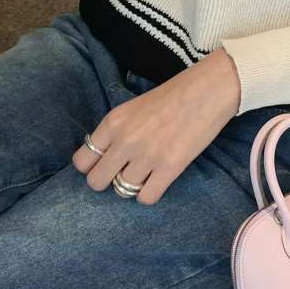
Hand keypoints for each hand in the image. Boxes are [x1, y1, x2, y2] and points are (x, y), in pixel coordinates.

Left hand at [72, 49, 241, 205]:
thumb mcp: (134, 108)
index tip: (105, 164)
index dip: (92, 167)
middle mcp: (125, 141)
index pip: (82, 160)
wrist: (207, 91)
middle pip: (97, 181)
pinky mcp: (170, 167)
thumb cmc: (173, 96)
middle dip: (108, 181)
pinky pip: (146, 197)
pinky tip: (157, 182)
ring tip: (145, 174)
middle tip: (123, 174)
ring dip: (132, 186)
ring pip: (122, 190)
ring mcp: (147, 156)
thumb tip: (108, 155)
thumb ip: (117, 130)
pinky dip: (149, 194)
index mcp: (113, 123)